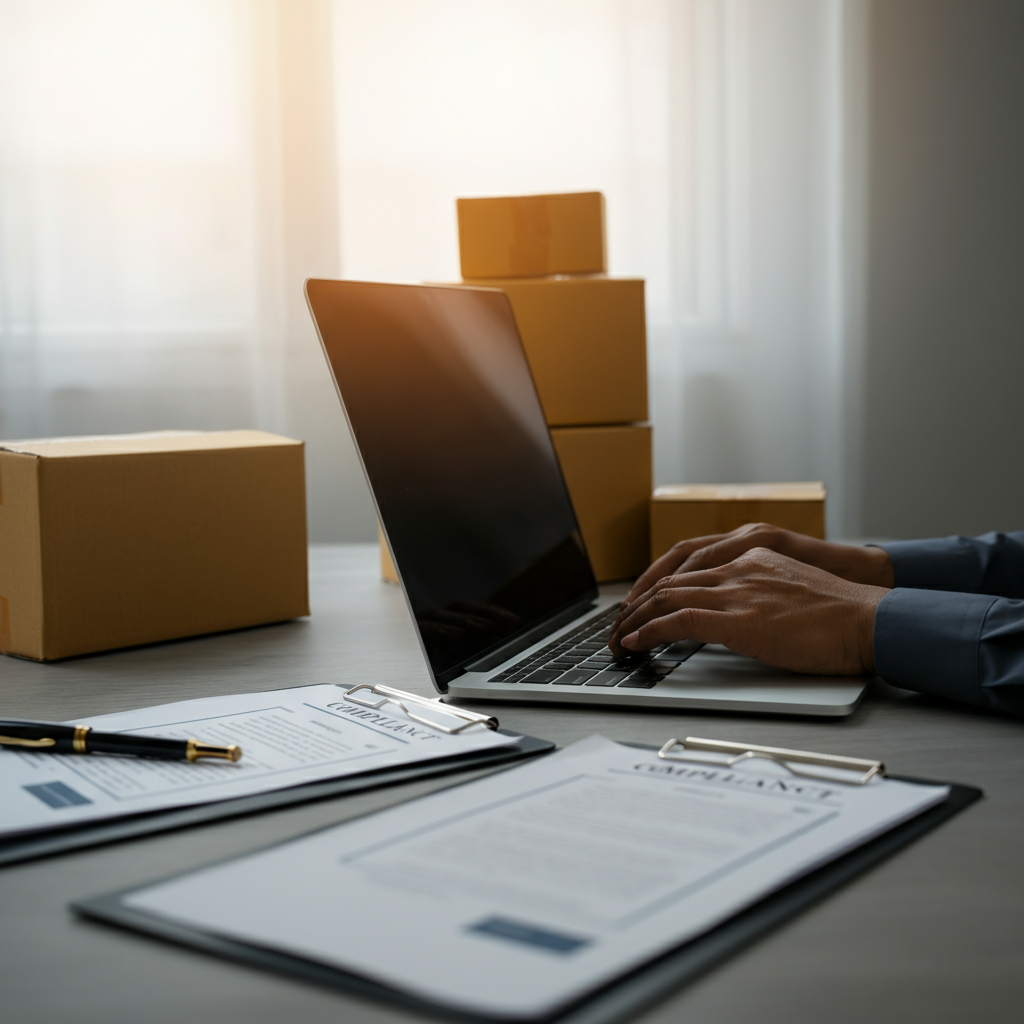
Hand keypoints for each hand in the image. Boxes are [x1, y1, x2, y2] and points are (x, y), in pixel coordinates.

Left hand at [609, 547, 887, 675]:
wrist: (871, 621)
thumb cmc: (842, 617)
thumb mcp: (792, 592)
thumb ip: (759, 594)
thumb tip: (738, 616)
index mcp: (751, 556)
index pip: (687, 567)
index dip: (655, 588)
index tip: (639, 606)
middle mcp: (739, 567)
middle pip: (669, 581)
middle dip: (636, 604)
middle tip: (617, 625)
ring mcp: (738, 591)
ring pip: (666, 597)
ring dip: (634, 619)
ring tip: (618, 638)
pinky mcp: (738, 619)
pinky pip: (678, 620)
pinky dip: (649, 631)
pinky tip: (636, 642)